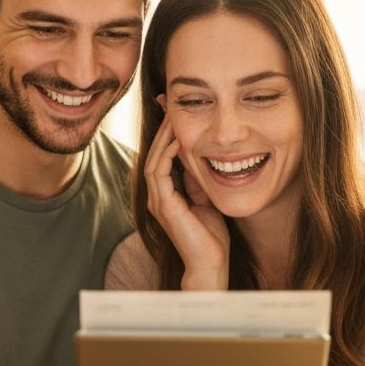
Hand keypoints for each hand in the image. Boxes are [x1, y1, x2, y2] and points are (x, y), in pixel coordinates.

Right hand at [144, 108, 229, 288]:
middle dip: (162, 126)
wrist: (210, 263)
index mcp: (166, 192)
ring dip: (164, 136)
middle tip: (169, 101)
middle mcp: (156, 195)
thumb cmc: (210, 235)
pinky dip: (167, 153)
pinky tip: (180, 139)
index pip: (163, 154)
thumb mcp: (206, 196)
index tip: (175, 109)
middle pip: (154, 151)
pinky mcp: (163, 206)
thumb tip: (202, 153)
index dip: (168, 131)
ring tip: (174, 115)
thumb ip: (198, 177)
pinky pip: (159, 172)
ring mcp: (157, 200)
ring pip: (154, 159)